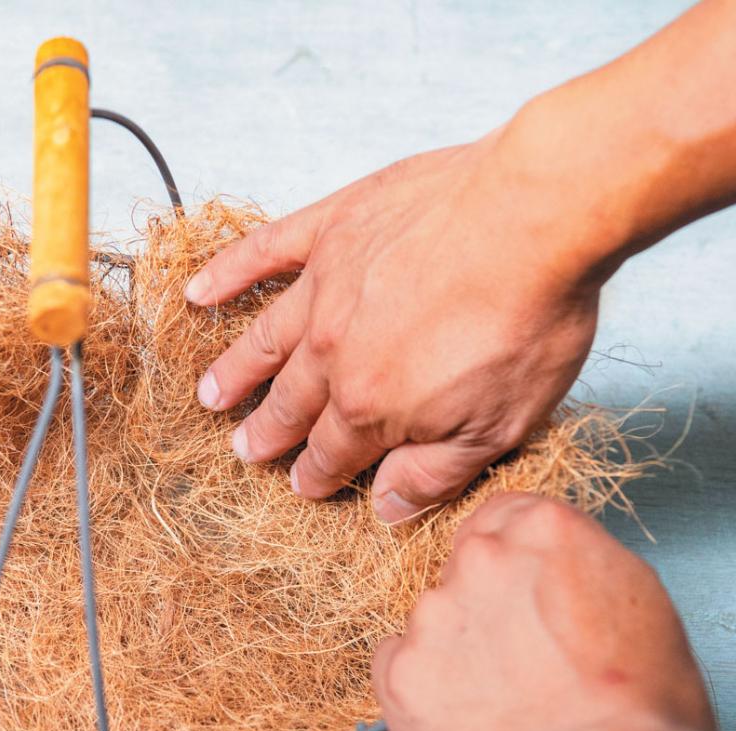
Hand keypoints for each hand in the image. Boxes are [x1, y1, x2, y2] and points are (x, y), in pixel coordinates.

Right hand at [186, 130, 604, 522]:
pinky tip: (199, 292)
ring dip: (236, 371)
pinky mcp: (332, 228)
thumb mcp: (498, 426)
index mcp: (370, 406)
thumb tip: (384, 508)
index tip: (301, 486)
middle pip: (290, 403)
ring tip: (211, 394)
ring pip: (266, 340)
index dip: (315, 475)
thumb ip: (433, 473)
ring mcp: (325, 287)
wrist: (536, 218)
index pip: (331, 453)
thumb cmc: (529, 321)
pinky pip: (264, 253)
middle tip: (245, 449)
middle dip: (268, 434)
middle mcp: (333, 353)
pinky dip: (229, 274)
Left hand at [371, 492, 735, 730]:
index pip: (503, 516)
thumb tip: (548, 566)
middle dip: (487, 604)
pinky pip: (394, 664)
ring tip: (501, 702)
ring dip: (455, 649)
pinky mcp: (399, 671)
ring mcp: (432, 613)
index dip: (516, 560)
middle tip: (522, 659)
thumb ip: (576, 561)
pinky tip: (464, 718)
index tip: (524, 593)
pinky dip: (421, 688)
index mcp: (542, 528)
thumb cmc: (643, 705)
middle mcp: (479, 558)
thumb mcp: (636, 598)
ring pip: (433, 619)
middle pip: (465, 566)